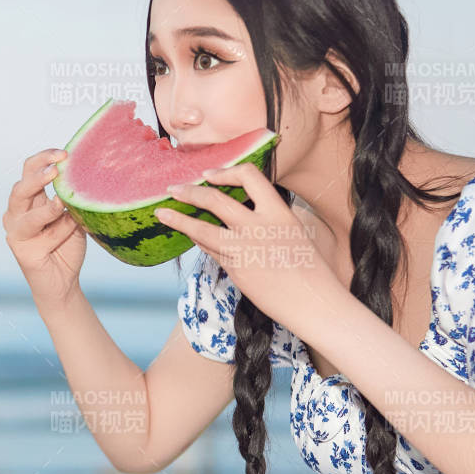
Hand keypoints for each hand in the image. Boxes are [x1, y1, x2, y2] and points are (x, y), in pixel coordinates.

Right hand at [3, 147, 85, 307]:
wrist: (64, 282)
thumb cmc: (67, 247)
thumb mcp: (73, 217)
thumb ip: (71, 200)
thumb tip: (80, 177)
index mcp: (28, 201)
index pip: (28, 170)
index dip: (43, 158)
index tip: (64, 153)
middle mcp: (17, 213)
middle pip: (20, 185)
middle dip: (38, 172)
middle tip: (58, 165)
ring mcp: (16, 231)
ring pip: (24, 209)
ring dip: (44, 203)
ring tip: (61, 199)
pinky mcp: (21, 249)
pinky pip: (41, 233)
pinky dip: (57, 228)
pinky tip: (69, 224)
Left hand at [153, 164, 336, 328]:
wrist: (312, 302)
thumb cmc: (310, 269)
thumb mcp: (294, 232)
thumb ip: (267, 218)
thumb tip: (240, 211)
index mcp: (278, 211)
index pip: (248, 176)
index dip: (226, 172)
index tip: (209, 174)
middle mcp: (257, 227)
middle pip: (215, 200)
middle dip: (190, 192)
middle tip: (174, 189)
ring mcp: (243, 249)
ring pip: (201, 229)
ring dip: (178, 219)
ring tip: (162, 212)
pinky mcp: (234, 270)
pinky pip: (211, 251)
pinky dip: (199, 242)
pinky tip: (191, 238)